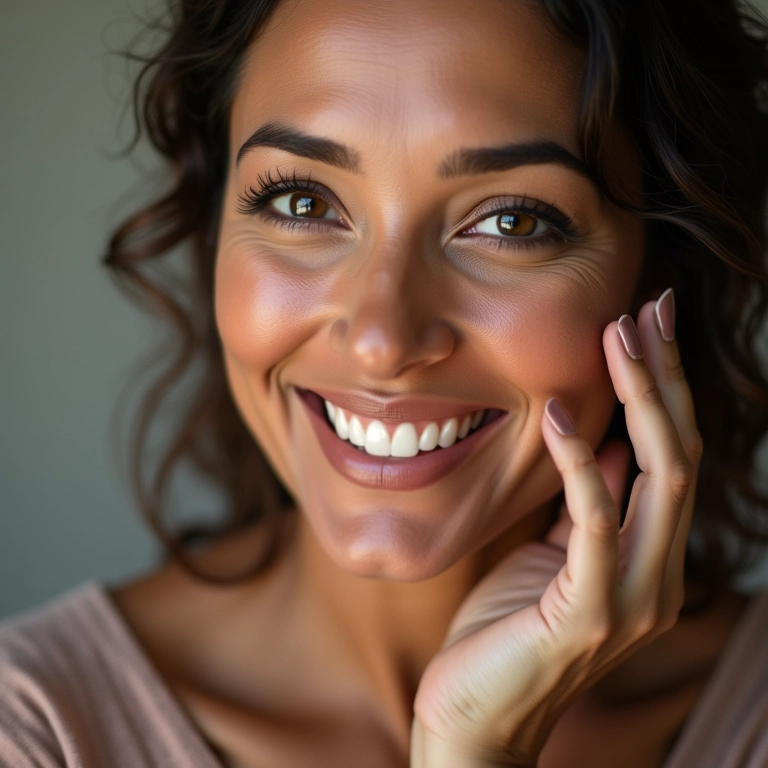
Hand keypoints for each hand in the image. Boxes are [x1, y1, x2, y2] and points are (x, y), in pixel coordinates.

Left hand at [411, 293, 702, 766]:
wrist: (474, 715)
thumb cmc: (504, 629)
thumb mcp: (548, 553)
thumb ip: (582, 507)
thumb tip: (602, 447)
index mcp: (647, 556)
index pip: (670, 455)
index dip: (663, 388)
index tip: (648, 324)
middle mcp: (659, 574)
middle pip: (679, 452)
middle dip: (664, 376)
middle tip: (650, 308)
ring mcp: (635, 595)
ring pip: (661, 475)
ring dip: (641, 398)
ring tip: (619, 334)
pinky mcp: (593, 611)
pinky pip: (594, 520)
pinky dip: (578, 460)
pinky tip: (558, 411)